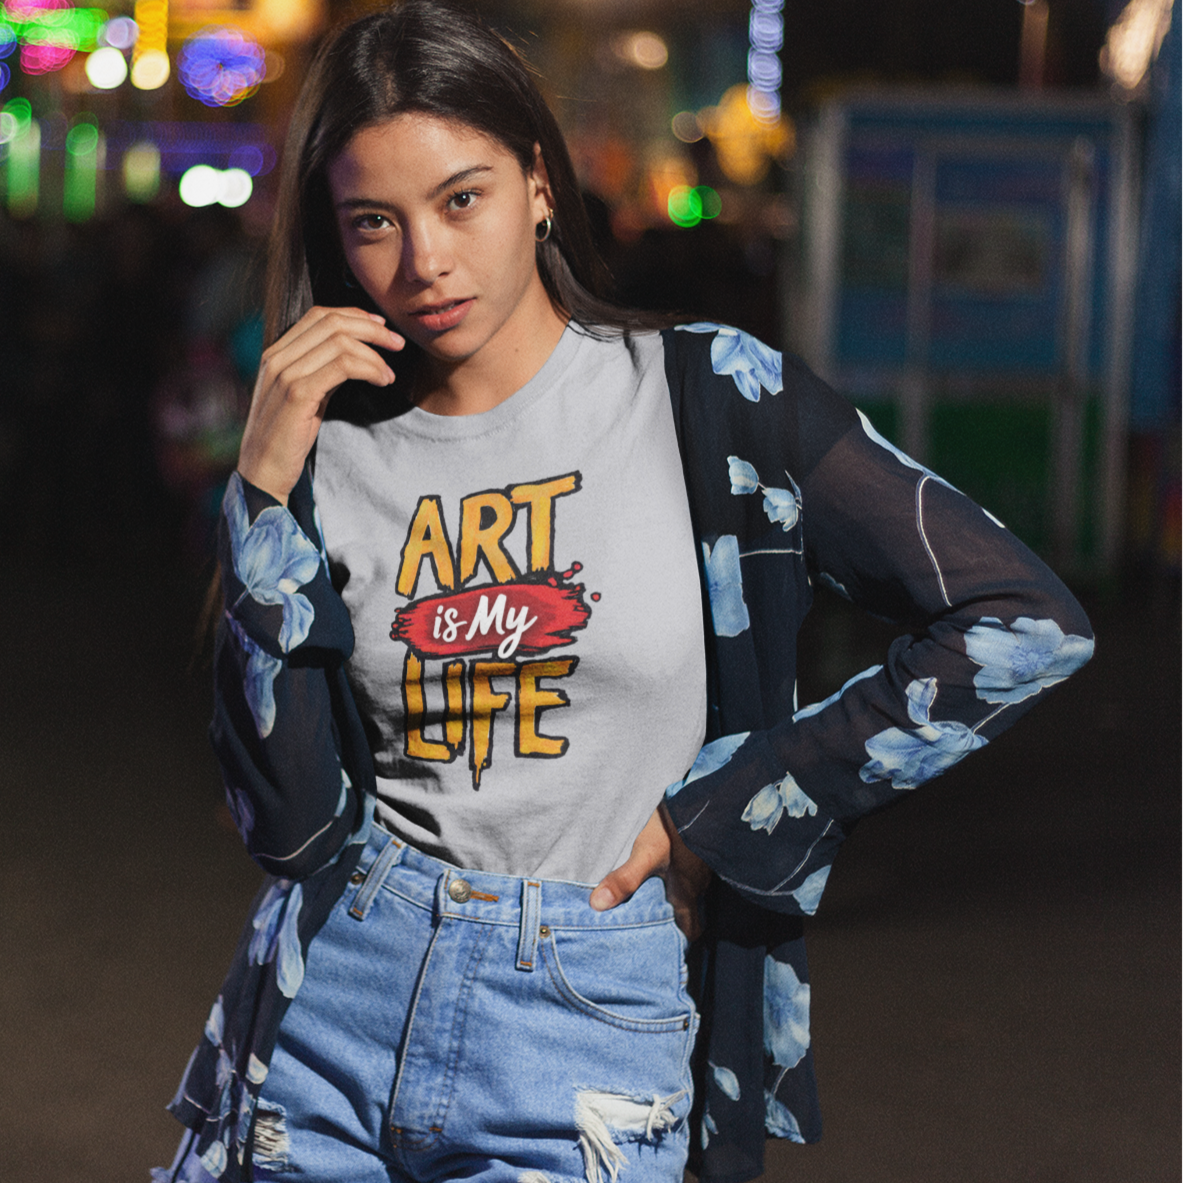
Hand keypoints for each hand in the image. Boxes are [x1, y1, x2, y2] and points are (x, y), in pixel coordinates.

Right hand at [237, 305, 404, 503]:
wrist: (262, 472)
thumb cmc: (286, 438)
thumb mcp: (305, 396)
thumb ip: (322, 371)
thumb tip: (354, 355)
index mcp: (277, 353)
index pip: (319, 315)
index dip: (355, 315)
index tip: (381, 327)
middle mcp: (277, 357)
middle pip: (332, 323)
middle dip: (372, 329)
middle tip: (397, 343)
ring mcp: (285, 374)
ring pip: (339, 342)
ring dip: (374, 354)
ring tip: (389, 374)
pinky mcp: (297, 394)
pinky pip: (342, 367)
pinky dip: (369, 369)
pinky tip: (381, 381)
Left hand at [590, 804, 711, 940]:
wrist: (703, 798)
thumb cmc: (676, 828)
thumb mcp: (646, 853)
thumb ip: (625, 880)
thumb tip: (598, 906)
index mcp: (684, 894)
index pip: (689, 931)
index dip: (679, 942)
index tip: (664, 950)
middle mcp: (696, 886)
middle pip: (689, 914)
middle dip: (675, 924)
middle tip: (653, 928)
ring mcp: (701, 868)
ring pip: (689, 894)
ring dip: (674, 901)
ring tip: (650, 903)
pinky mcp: (700, 851)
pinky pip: (690, 874)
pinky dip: (677, 879)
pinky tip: (663, 872)